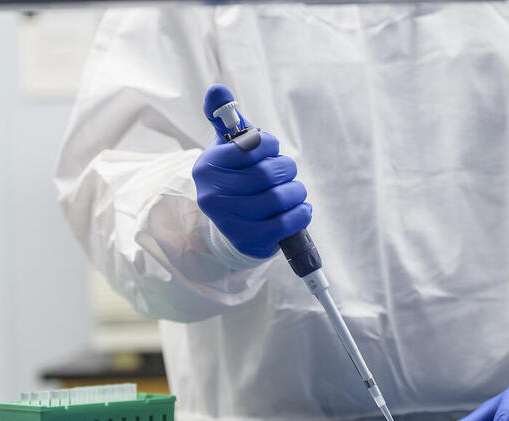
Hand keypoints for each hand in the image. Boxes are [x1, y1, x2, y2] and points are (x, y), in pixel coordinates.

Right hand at [193, 84, 310, 258]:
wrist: (232, 227)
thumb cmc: (236, 179)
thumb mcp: (228, 149)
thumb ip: (225, 118)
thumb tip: (217, 90)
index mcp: (207, 166)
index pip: (252, 145)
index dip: (271, 146)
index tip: (272, 151)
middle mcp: (212, 194)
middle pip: (268, 173)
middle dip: (286, 170)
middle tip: (286, 174)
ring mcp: (228, 220)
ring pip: (280, 198)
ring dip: (296, 192)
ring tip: (293, 193)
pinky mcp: (248, 241)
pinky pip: (287, 223)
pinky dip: (301, 214)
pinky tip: (299, 210)